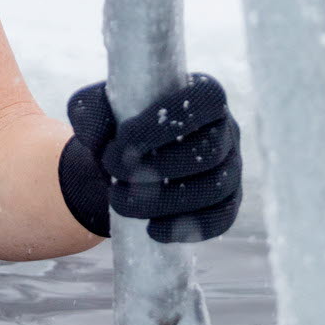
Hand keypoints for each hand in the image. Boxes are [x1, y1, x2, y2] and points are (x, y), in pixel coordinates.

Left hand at [56, 75, 242, 243]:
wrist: (126, 162)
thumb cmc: (117, 126)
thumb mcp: (97, 109)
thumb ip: (92, 113)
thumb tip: (99, 138)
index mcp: (203, 94)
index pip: (202, 101)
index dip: (164, 123)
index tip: (122, 140)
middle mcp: (226, 128)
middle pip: (208, 151)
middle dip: (158, 167)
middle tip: (114, 173)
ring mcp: (232, 167)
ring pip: (213, 188)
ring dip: (164, 201)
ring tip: (120, 202)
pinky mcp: (229, 201)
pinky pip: (221, 218)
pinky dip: (187, 226)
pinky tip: (153, 230)